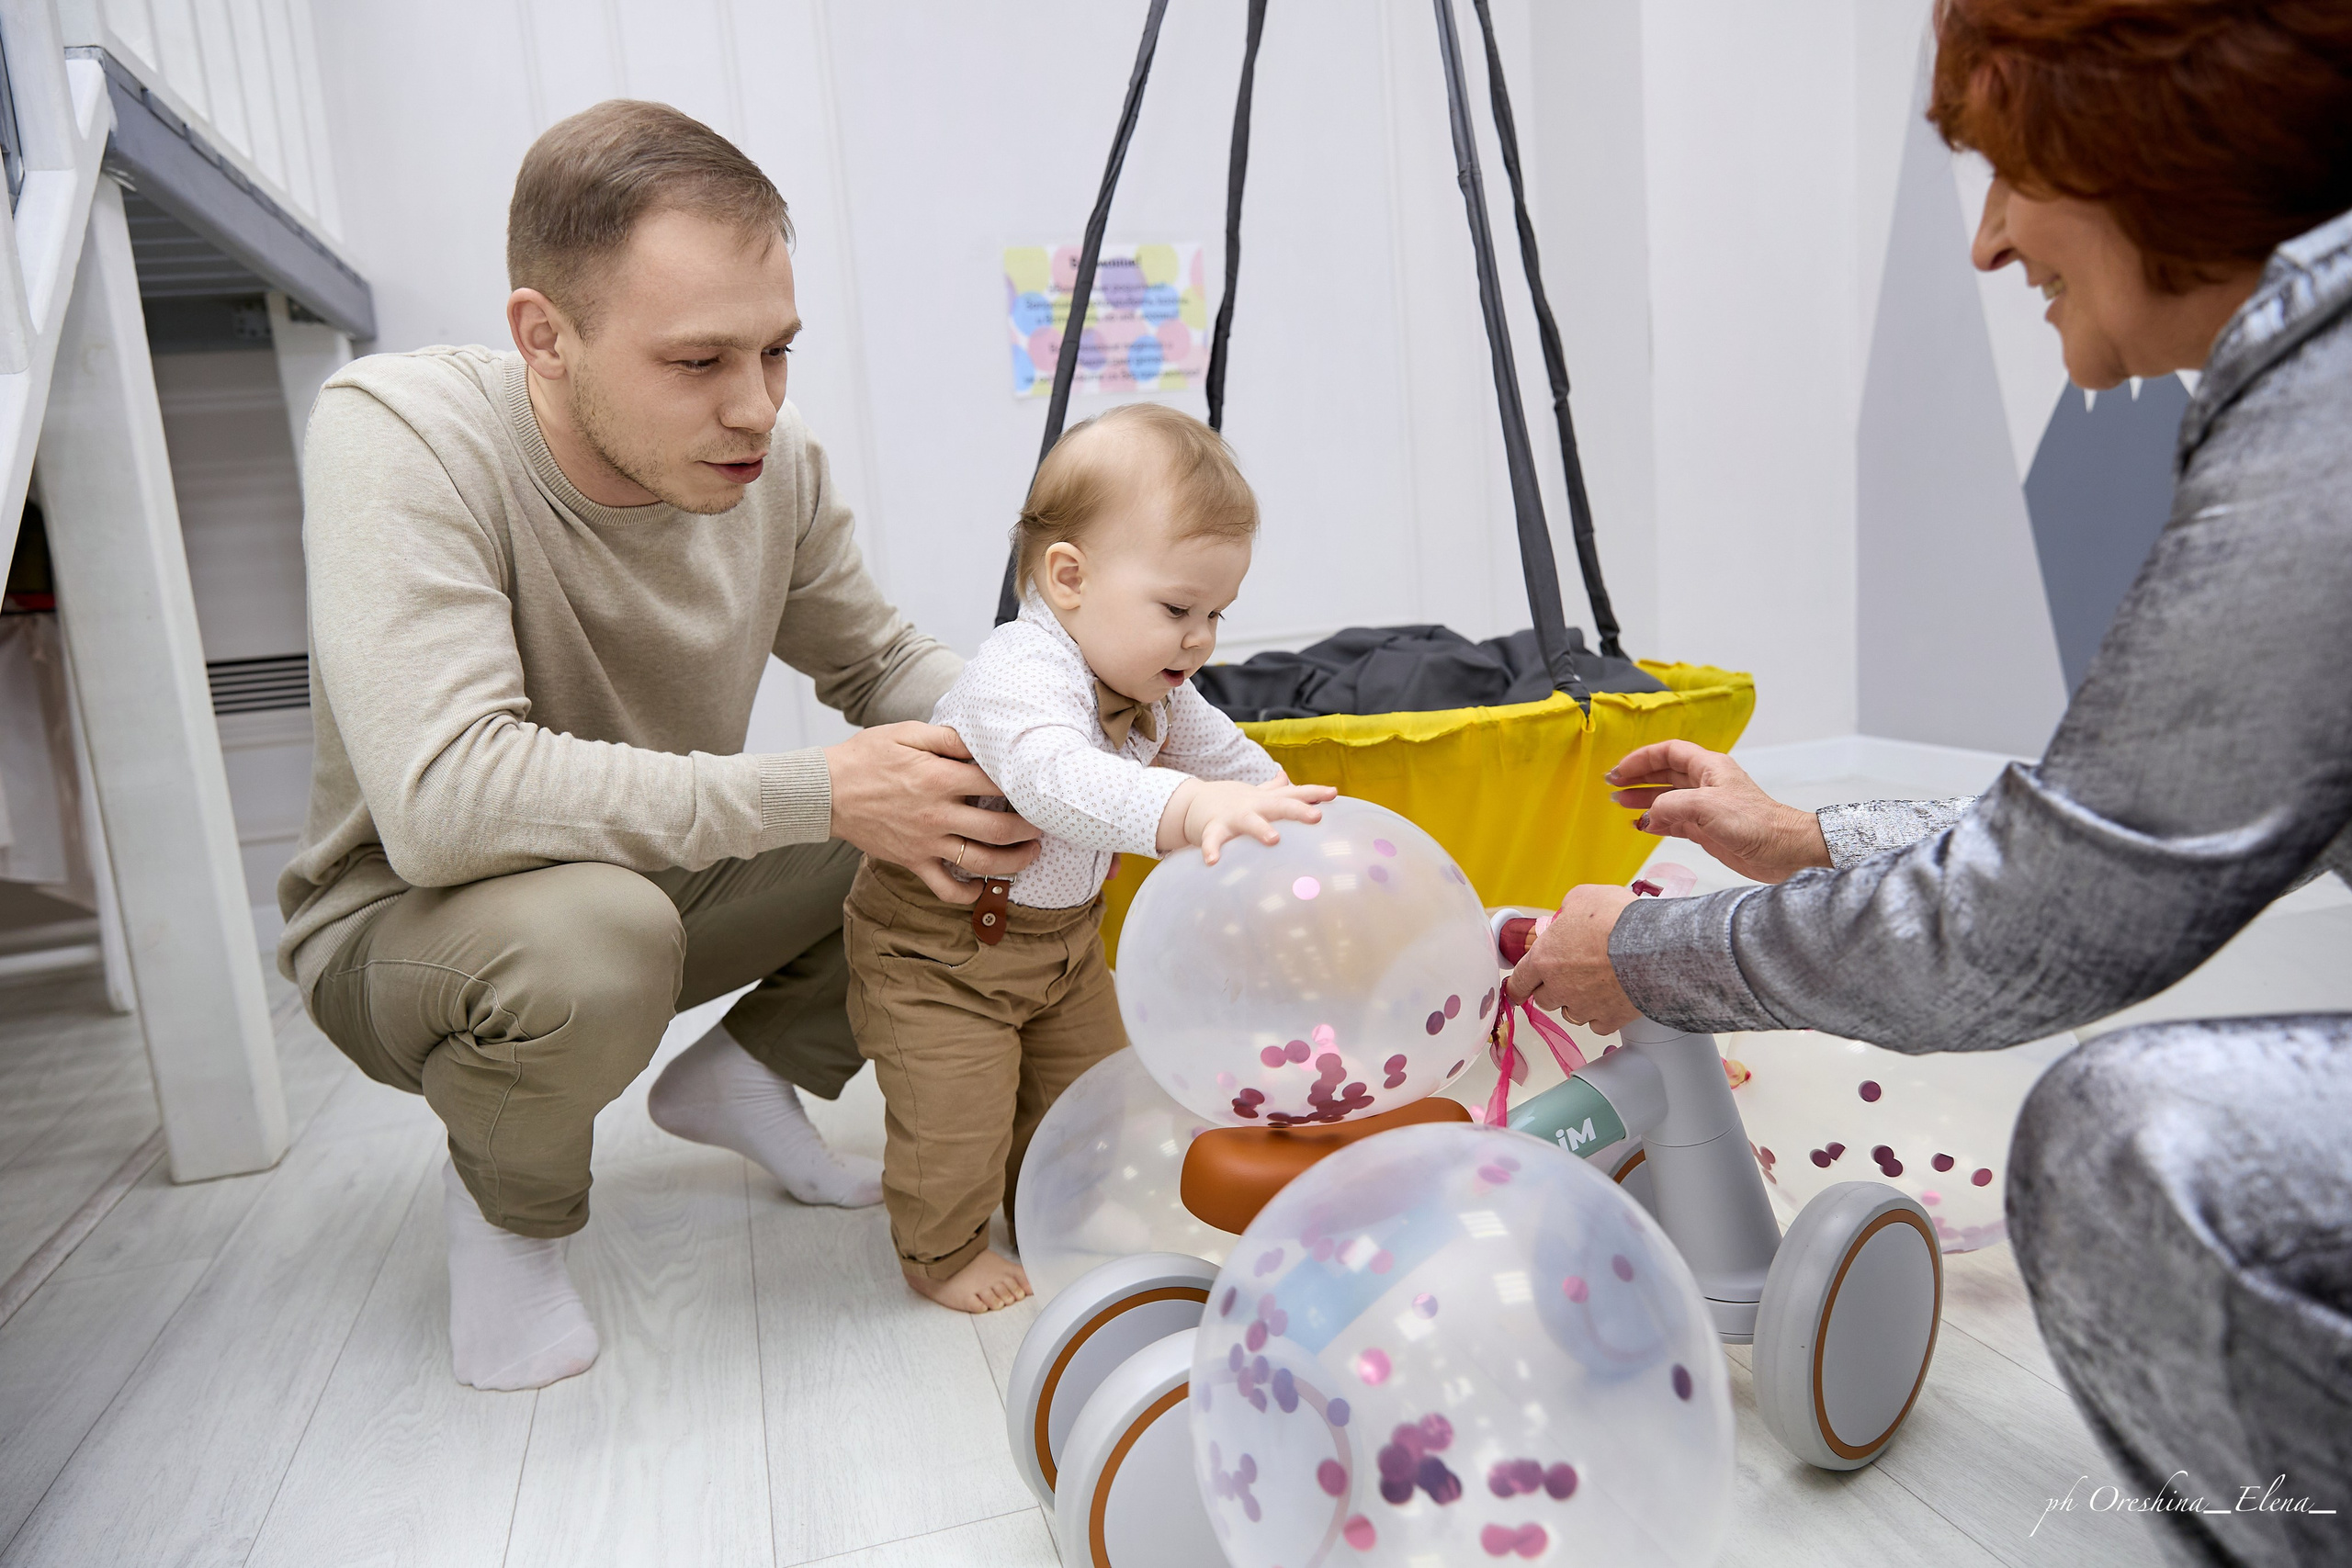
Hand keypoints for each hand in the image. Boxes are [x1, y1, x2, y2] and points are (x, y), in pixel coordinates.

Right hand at [824, 723, 1040, 903]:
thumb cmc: (865, 757)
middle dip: (1030, 829)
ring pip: (981, 862)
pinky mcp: (912, 862)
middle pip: (1000, 829)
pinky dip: (967, 894)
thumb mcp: (905, 733)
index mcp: (940, 778)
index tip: (1034, 786)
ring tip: (1031, 855)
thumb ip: (947, 738)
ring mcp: (926, 843)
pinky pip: (945, 888)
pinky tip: (982, 887)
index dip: (1021, 785)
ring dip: (1014, 862)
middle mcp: (938, 814)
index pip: (996, 784)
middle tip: (1043, 824)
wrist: (825, 792)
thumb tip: (980, 742)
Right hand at [1159, 780, 1337, 863]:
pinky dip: (1212, 849)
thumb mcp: (1257, 794)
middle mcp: (1253, 806)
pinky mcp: (1213, 828)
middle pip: (1279, 806)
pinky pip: (1213, 839)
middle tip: (1316, 817)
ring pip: (1249, 822)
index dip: (1315, 793)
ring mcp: (1233, 817)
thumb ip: (1275, 789)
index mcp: (1267, 800)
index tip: (1334, 793)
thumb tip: (1288, 778)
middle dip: (1298, 810)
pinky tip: (1213, 861)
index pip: (1295, 794)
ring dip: (1261, 829)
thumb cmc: (1233, 802)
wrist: (1193, 801)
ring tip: (1273, 839)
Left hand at [1506, 884, 1640, 1032]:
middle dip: (1552, 988)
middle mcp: (1559, 988)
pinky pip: (1599, 1023)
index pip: (1519, 981)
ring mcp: (1584, 1007)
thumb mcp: (1583, 898)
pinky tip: (1612, 999)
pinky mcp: (1609, 1019)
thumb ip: (1568, 909)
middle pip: (1544, 999)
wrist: (1653, 947)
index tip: (1516, 991)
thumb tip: (1568, 914)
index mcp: (1544, 959)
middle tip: (1569, 975)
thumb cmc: (1618, 921)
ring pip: (1571, 1013)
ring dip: (1576, 1002)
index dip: (1517, 987)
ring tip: (1595, 985)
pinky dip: (1602, 1014)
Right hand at [1606, 740, 1829, 883]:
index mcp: (1709, 767)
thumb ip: (1671, 805)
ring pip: (1666, 798)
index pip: (1668, 752)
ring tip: (1619, 805)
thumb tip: (1648, 815)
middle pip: (1664, 773)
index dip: (1642, 758)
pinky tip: (1641, 826)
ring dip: (1642, 800)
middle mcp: (1705, 784)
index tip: (1620, 769)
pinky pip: (1673, 821)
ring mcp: (1705, 808)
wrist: (1783, 851)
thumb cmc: (1755, 822)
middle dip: (1637, 778)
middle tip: (1612, 785)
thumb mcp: (1707, 807)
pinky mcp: (1706, 830)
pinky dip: (1655, 823)